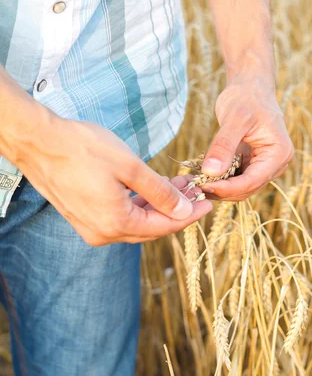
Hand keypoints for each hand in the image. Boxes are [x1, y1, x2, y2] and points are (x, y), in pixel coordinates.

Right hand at [13, 107, 211, 245]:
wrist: (39, 141)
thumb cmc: (82, 148)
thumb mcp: (130, 167)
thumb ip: (159, 192)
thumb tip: (183, 209)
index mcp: (116, 224)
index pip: (164, 226)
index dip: (189, 215)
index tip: (208, 203)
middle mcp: (103, 233)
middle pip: (151, 228)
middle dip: (176, 210)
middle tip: (195, 191)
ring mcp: (91, 227)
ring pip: (135, 222)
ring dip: (157, 205)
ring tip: (178, 184)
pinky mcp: (83, 217)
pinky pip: (120, 217)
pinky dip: (138, 205)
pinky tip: (152, 188)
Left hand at [200, 73, 293, 200]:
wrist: (251, 87)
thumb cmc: (246, 97)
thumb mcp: (234, 119)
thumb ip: (224, 145)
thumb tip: (211, 172)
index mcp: (279, 154)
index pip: (251, 181)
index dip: (226, 188)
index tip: (202, 185)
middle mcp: (276, 164)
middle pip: (246, 189)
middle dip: (221, 190)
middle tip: (194, 186)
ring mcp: (265, 166)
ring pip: (240, 188)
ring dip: (218, 188)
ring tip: (194, 182)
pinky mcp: (253, 165)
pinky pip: (236, 179)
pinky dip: (219, 180)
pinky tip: (201, 176)